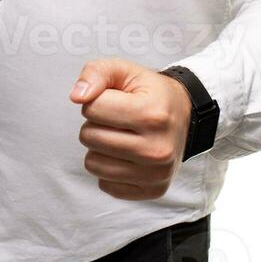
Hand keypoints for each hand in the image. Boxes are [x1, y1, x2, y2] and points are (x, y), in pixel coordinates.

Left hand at [69, 58, 192, 200]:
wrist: (184, 115)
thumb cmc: (149, 92)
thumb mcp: (124, 71)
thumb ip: (96, 73)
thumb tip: (76, 96)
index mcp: (151, 114)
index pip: (92, 109)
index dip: (96, 101)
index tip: (113, 100)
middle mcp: (157, 148)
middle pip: (90, 137)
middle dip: (96, 124)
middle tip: (117, 119)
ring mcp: (156, 173)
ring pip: (93, 164)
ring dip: (99, 148)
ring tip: (120, 135)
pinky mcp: (153, 191)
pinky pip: (105, 184)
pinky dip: (109, 168)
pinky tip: (126, 154)